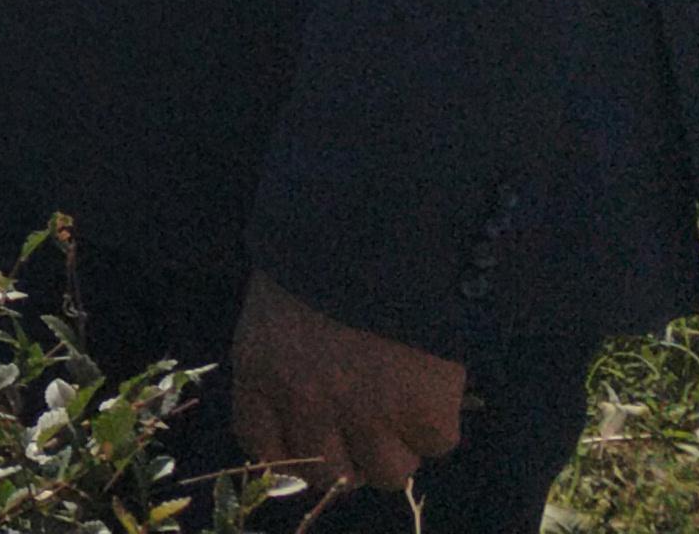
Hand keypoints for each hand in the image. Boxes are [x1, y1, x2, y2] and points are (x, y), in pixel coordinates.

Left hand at [230, 269, 467, 501]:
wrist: (382, 225)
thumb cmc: (324, 248)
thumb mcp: (280, 299)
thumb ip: (287, 355)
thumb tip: (316, 407)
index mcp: (259, 368)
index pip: (262, 445)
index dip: (293, 452)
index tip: (317, 444)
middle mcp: (305, 401)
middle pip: (325, 473)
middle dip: (349, 457)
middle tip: (370, 432)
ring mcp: (365, 413)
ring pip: (386, 472)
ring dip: (399, 446)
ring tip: (405, 403)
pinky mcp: (422, 412)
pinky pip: (436, 444)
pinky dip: (439, 420)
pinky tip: (434, 381)